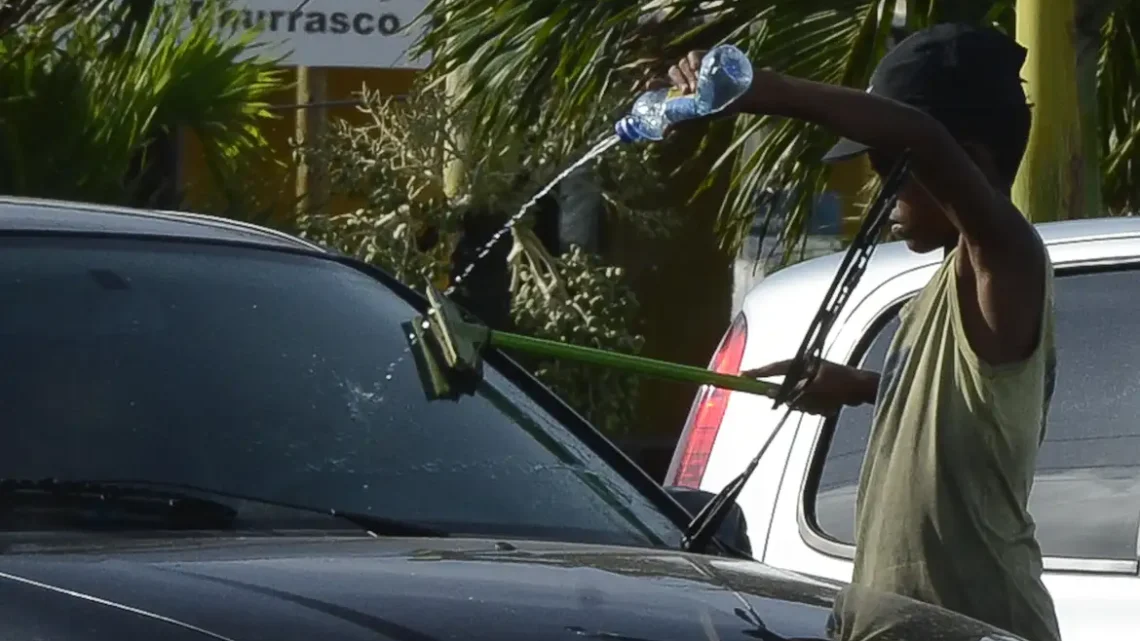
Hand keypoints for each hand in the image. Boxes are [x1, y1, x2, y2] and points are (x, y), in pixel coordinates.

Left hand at [654, 50, 775, 117]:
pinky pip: (691, 55)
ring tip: (698, 86)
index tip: (649, 85)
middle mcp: (685, 77)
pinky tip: (697, 68)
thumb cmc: (719, 106)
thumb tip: (663, 134)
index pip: (662, 84)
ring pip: (680, 65)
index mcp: (679, 90)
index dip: (655, 84)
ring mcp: (694, 67)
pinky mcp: (704, 57)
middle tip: (687, 92)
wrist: (741, 94)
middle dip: (677, 82)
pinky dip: (692, 61)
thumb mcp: (698, 116)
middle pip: (672, 73)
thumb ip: (680, 122)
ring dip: (686, 75)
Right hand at [743, 359, 877, 416]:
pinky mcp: (819, 394)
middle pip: (787, 392)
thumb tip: (769, 393)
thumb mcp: (814, 387)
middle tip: (813, 402)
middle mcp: (804, 374)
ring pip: (799, 403)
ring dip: (813, 406)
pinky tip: (833, 405)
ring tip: (829, 403)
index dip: (757, 373)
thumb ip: (790, 391)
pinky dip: (820, 408)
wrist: (864, 390)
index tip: (742, 376)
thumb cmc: (841, 383)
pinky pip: (811, 407)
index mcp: (801, 365)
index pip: (773, 368)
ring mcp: (812, 384)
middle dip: (800, 401)